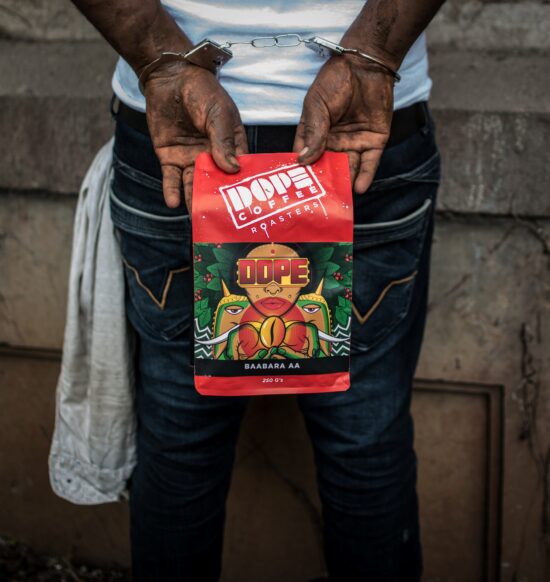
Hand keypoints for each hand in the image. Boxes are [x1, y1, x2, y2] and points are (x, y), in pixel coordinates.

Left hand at [143, 62, 247, 209]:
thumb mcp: (218, 112)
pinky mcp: (170, 159)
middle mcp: (212, 157)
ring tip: (197, 217)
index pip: (239, 171)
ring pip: (193, 185)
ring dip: (194, 201)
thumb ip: (223, 139)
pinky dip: (172, 191)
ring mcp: (191, 160)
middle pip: (216, 183)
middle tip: (219, 218)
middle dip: (216, 200)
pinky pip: (172, 179)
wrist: (169, 78)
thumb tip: (232, 169)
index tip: (244, 205)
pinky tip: (173, 203)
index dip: (241, 187)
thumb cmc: (201, 90)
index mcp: (231, 145)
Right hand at [293, 56, 393, 193]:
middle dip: (325, 184)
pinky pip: (370, 163)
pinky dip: (365, 176)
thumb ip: (313, 132)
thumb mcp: (317, 105)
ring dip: (345, 184)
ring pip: (349, 169)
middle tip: (320, 202)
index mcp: (314, 134)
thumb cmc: (335, 79)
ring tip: (339, 200)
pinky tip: (359, 188)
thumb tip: (303, 160)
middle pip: (328, 168)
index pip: (306, 158)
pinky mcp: (374, 142)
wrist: (367, 64)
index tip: (297, 189)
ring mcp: (354, 143)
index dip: (302, 173)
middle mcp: (333, 143)